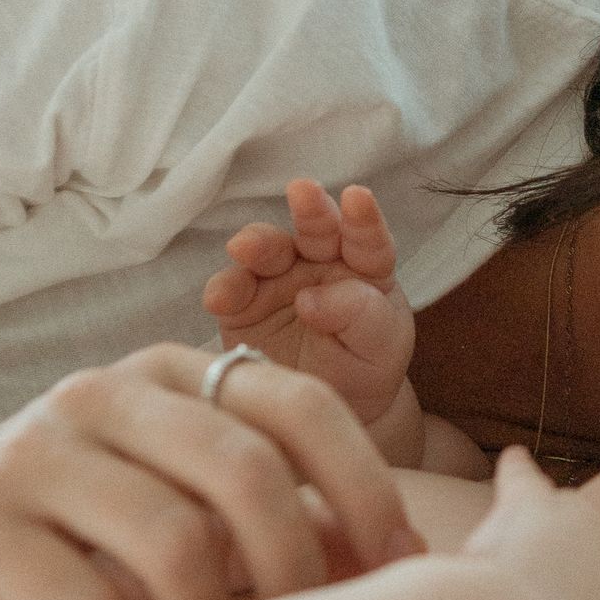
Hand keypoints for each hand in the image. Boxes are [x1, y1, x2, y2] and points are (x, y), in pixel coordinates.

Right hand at [0, 345, 426, 599]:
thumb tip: (400, 556)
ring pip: (174, 539)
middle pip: (245, 470)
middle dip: (301, 564)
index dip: (366, 484)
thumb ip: (272, 504)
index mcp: (174, 371)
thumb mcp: (177, 492)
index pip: (299, 404)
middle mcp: (107, 393)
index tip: (403, 565)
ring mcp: (38, 454)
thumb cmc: (79, 524)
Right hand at [202, 181, 420, 460]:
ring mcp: (277, 280)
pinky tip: (219, 298)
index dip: (363, 218)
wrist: (328, 408)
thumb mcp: (380, 345)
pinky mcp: (241, 305)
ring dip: (256, 244)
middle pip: (314, 230)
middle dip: (309, 210)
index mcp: (364, 267)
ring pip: (265, 251)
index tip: (357, 197)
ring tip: (245, 248)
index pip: (367, 239)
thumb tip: (311, 297)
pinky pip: (229, 291)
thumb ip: (358, 315)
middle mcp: (318, 263)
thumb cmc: (365, 367)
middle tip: (301, 191)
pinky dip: (223, 289)